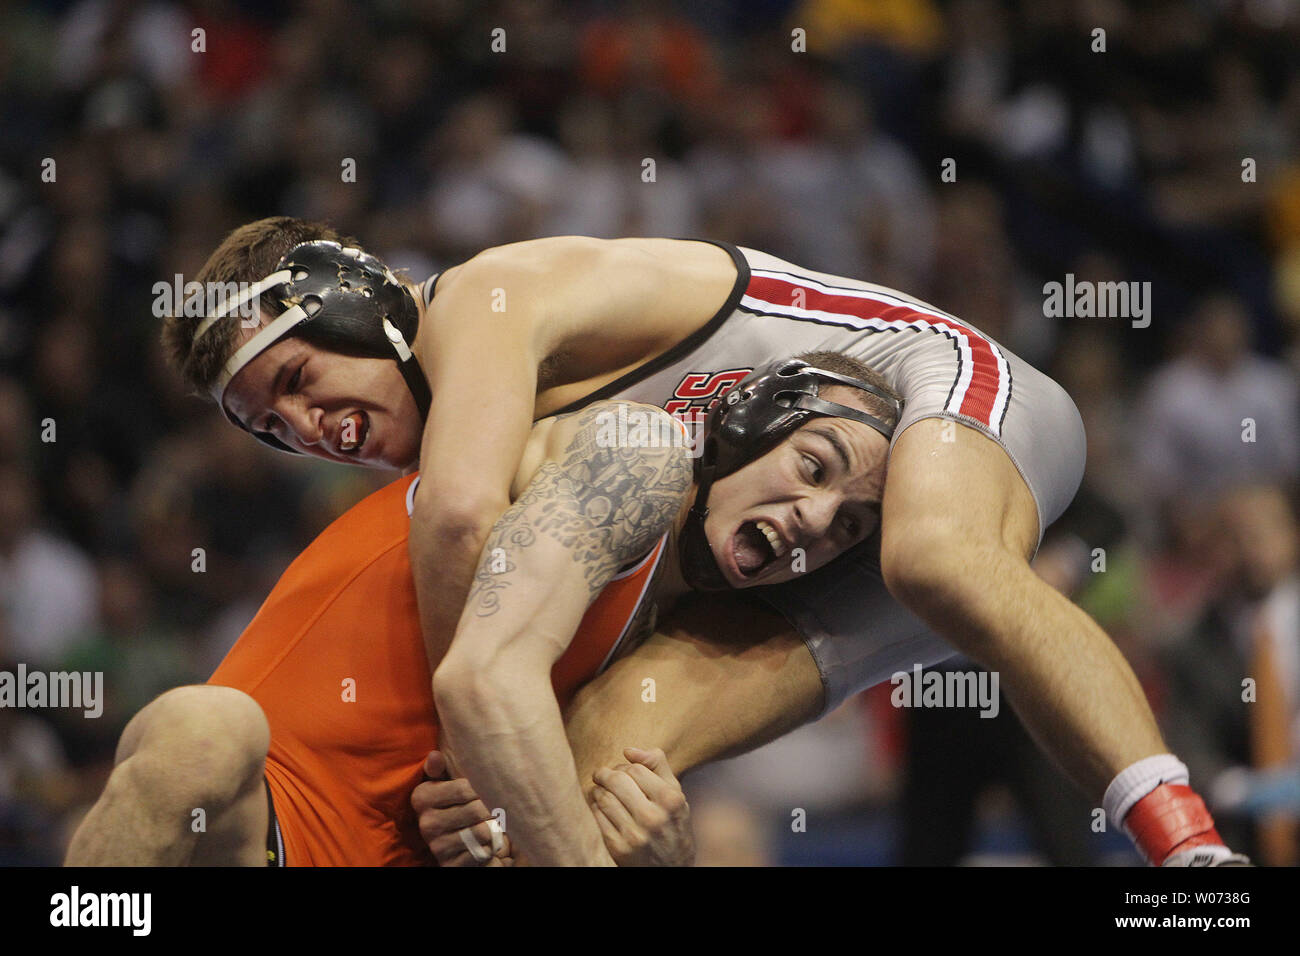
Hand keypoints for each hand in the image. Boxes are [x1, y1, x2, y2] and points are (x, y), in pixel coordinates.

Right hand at [412, 750, 512, 865]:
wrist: (466, 846)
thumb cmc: (461, 807)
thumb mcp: (451, 785)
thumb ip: (442, 770)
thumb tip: (434, 756)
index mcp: (422, 797)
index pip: (466, 788)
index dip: (482, 789)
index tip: (482, 792)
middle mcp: (426, 823)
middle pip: (476, 809)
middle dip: (489, 809)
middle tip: (490, 811)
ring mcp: (438, 846)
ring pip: (481, 831)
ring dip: (492, 829)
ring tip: (488, 826)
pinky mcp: (451, 864)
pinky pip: (482, 852)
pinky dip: (489, 847)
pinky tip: (485, 844)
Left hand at [589, 747, 693, 865]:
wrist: (672, 868)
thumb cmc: (672, 824)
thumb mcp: (675, 794)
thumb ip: (658, 765)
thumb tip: (628, 750)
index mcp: (670, 800)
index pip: (635, 768)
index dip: (624, 766)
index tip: (620, 770)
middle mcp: (654, 817)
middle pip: (617, 780)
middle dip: (605, 774)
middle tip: (601, 775)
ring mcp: (635, 835)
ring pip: (604, 798)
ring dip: (598, 790)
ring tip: (601, 791)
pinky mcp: (619, 848)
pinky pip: (597, 817)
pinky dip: (596, 808)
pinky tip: (601, 808)